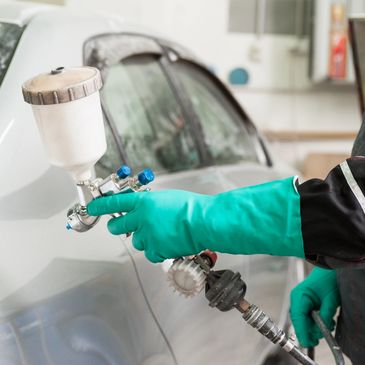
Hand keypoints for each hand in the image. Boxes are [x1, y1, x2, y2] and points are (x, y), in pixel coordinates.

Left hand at [87, 177, 304, 262]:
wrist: (204, 221)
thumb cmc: (191, 207)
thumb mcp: (167, 198)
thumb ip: (150, 204)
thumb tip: (143, 210)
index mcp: (144, 202)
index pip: (115, 203)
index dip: (101, 205)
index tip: (93, 207)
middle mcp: (141, 219)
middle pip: (117, 226)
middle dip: (118, 226)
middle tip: (125, 225)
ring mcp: (148, 236)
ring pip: (135, 240)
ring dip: (143, 238)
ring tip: (160, 234)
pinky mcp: (156, 250)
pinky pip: (149, 253)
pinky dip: (155, 250)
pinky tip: (166, 243)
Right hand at [290, 267, 340, 347]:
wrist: (329, 269)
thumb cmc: (328, 279)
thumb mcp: (331, 299)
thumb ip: (325, 315)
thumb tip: (321, 330)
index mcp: (299, 296)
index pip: (298, 317)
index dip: (302, 331)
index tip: (307, 343)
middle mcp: (296, 299)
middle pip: (299, 321)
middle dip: (310, 330)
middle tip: (323, 335)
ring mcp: (299, 300)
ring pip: (303, 321)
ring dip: (315, 326)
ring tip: (328, 323)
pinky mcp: (303, 302)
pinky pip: (306, 317)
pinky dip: (315, 321)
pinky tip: (325, 319)